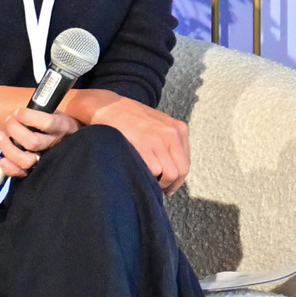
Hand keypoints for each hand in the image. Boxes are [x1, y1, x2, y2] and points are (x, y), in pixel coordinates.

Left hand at [0, 83, 77, 180]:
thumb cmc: (59, 123)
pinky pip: (23, 173)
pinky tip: (2, 159)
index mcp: (63, 126)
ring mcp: (47, 158)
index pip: (46, 123)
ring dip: (8, 147)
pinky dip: (9, 168)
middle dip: (15, 129)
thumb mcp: (57, 111)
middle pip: (33, 142)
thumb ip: (43, 109)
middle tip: (9, 120)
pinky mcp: (38, 168)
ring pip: (26, 160)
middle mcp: (56, 144)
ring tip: (0, 135)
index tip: (18, 112)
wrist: (74, 139)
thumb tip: (22, 107)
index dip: (28, 116)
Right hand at [62, 88, 189, 191]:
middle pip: (181, 171)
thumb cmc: (131, 118)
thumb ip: (169, 142)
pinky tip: (140, 176)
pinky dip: (147, 178)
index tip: (169, 186)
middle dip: (171, 184)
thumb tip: (173, 169)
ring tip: (148, 183)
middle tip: (160, 190)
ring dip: (159, 183)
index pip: (186, 163)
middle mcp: (172, 134)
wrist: (109, 106)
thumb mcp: (159, 124)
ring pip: (169, 174)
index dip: (178, 179)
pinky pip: (153, 171)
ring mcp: (159, 140)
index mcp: (179, 129)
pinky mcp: (143, 146)